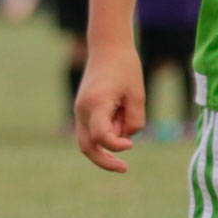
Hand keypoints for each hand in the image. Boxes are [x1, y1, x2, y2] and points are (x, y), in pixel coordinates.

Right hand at [74, 44, 145, 171]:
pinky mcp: (83, 109)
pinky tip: (122, 113)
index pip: (101, 137)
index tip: (131, 144)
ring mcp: (79, 110)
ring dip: (109, 139)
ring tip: (126, 110)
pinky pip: (91, 130)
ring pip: (88, 140)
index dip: (117, 146)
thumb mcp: (138, 95)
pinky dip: (107, 132)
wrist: (108, 48)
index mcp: (96, 104)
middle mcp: (83, 109)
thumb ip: (135, 121)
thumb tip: (126, 138)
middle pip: (87, 147)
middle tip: (124, 169)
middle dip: (104, 161)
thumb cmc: (126, 69)